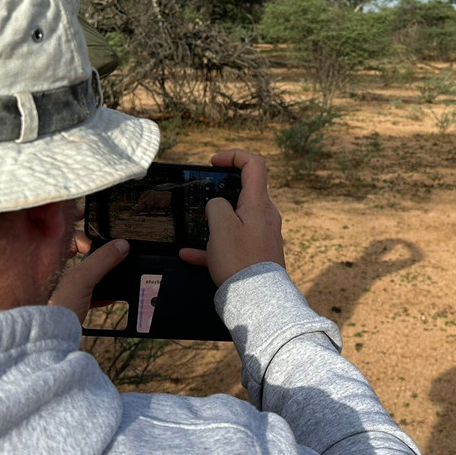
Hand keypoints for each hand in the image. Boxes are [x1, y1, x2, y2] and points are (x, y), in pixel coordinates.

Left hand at [49, 234, 128, 323]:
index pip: (69, 239)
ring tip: (113, 277)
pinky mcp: (67, 305)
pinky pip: (86, 293)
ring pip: (84, 276)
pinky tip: (108, 298)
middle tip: (110, 258)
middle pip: (80, 257)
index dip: (86, 237)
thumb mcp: (81, 280)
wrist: (47, 341)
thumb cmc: (55, 310)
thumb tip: (122, 245)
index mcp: (49, 262)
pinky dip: (98, 293)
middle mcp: (53, 275)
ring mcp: (59, 291)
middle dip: (98, 257)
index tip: (101, 242)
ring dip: (100, 276)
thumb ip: (102, 259)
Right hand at [179, 149, 285, 285]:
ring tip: (197, 231)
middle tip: (203, 201)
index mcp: (258, 204)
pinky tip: (190, 255)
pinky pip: (234, 242)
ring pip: (236, 219)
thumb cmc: (240, 260)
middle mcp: (265, 216)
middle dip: (221, 194)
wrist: (257, 298)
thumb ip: (216, 206)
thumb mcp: (220, 226)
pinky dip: (214, 245)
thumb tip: (217, 204)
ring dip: (215, 223)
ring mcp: (263, 234)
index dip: (234, 156)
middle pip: (245, 192)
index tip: (214, 163)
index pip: (254, 164)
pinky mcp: (258, 252)